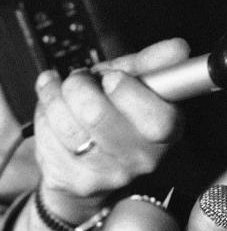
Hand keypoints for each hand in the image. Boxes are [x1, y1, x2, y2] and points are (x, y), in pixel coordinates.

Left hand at [32, 38, 187, 222]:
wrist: (96, 168)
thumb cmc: (121, 117)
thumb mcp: (140, 87)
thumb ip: (153, 65)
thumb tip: (178, 48)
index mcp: (167, 130)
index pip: (156, 118)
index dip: (127, 91)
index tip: (111, 77)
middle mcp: (142, 157)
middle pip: (96, 114)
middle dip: (78, 84)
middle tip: (78, 79)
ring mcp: (109, 174)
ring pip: (65, 124)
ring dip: (53, 96)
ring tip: (57, 90)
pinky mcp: (76, 182)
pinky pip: (47, 138)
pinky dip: (43, 118)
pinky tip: (52, 115)